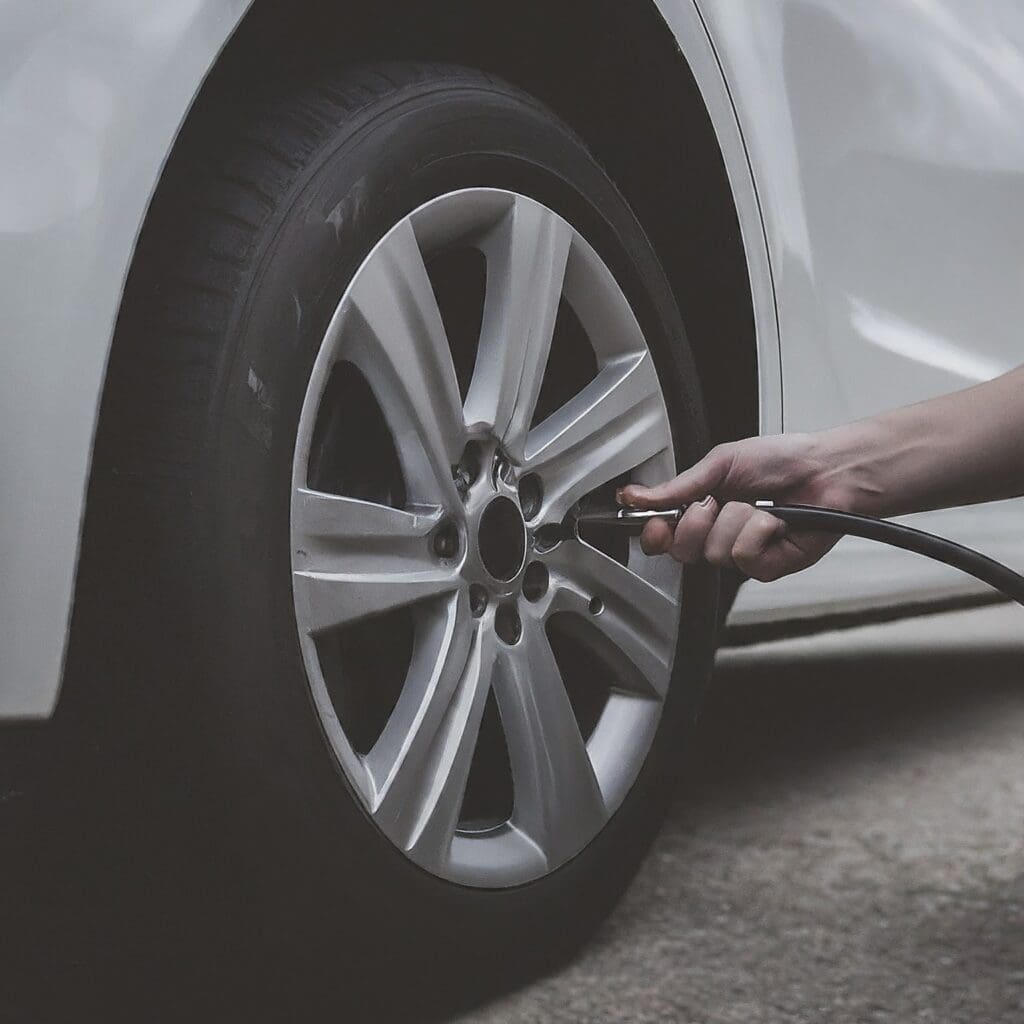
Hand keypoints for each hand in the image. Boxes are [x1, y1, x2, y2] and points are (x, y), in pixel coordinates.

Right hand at [619, 433, 856, 581]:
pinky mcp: (766, 566)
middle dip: (696, 522)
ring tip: (757, 507)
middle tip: (716, 501)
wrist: (828, 471)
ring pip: (713, 552)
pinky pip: (743, 557)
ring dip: (736, 520)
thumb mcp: (719, 464)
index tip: (654, 522)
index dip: (653, 534)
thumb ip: (676, 486)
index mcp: (703, 510)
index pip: (663, 537)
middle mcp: (719, 535)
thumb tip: (636, 495)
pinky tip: (773, 522)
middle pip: (682, 551)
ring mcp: (742, 553)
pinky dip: (758, 532)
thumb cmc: (782, 461)